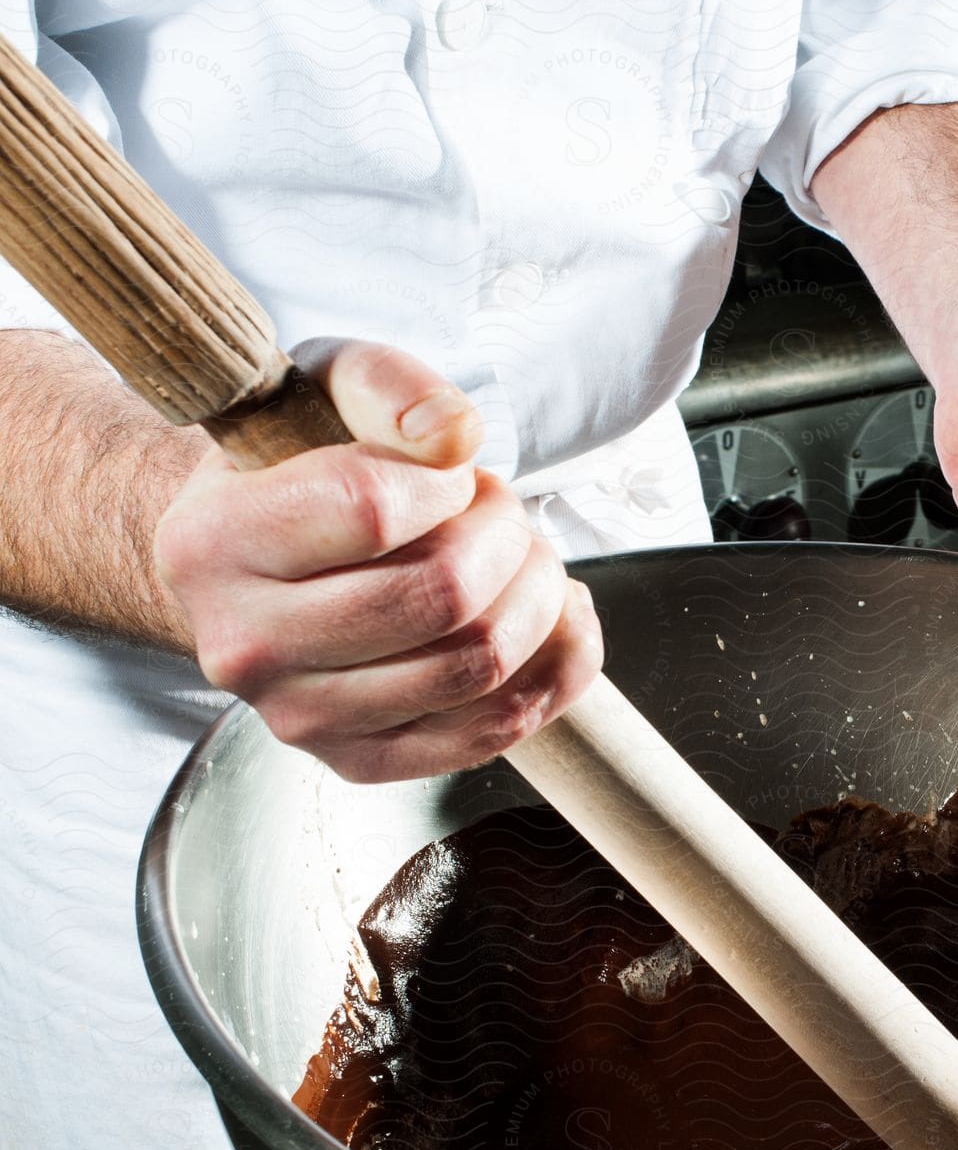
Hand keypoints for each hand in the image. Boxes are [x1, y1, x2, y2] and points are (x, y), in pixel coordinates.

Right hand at [153, 340, 602, 782]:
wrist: (258, 562)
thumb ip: (392, 387)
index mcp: (212, 542)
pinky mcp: (358, 762)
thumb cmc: (301, 466)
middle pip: (443, 597)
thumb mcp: (330, 387)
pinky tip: (549, 620)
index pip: (373, 509)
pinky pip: (494, 731)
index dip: (449, 482)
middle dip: (510, 539)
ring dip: (540, 600)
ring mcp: (298, 718)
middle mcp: (243, 646)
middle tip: (503, 511)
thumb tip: (455, 436)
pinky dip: (553, 669)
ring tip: (522, 560)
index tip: (453, 472)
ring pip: (479, 666)